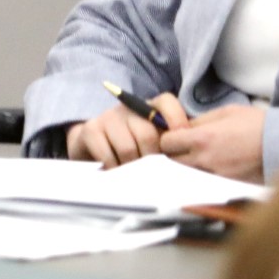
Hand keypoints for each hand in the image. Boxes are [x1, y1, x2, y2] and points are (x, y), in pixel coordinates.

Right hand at [66, 93, 188, 166]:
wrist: (93, 147)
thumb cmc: (133, 148)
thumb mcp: (155, 142)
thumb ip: (171, 145)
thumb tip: (187, 158)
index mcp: (150, 107)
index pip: (166, 102)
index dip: (176, 122)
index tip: (178, 147)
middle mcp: (129, 108)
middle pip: (147, 134)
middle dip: (151, 160)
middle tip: (152, 173)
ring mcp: (109, 117)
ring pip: (128, 149)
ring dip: (132, 168)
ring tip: (133, 175)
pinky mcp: (91, 130)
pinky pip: (107, 156)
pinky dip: (114, 169)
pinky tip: (116, 172)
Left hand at [158, 103, 266, 182]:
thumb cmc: (256, 124)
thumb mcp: (226, 112)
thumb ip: (200, 121)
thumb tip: (183, 126)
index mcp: (202, 138)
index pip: (167, 143)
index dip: (168, 138)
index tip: (174, 136)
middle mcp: (205, 160)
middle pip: (171, 162)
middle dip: (173, 154)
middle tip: (181, 149)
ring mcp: (215, 177)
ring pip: (185, 176)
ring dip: (186, 168)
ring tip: (197, 159)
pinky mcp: (226, 187)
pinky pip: (204, 184)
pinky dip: (202, 178)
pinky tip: (210, 169)